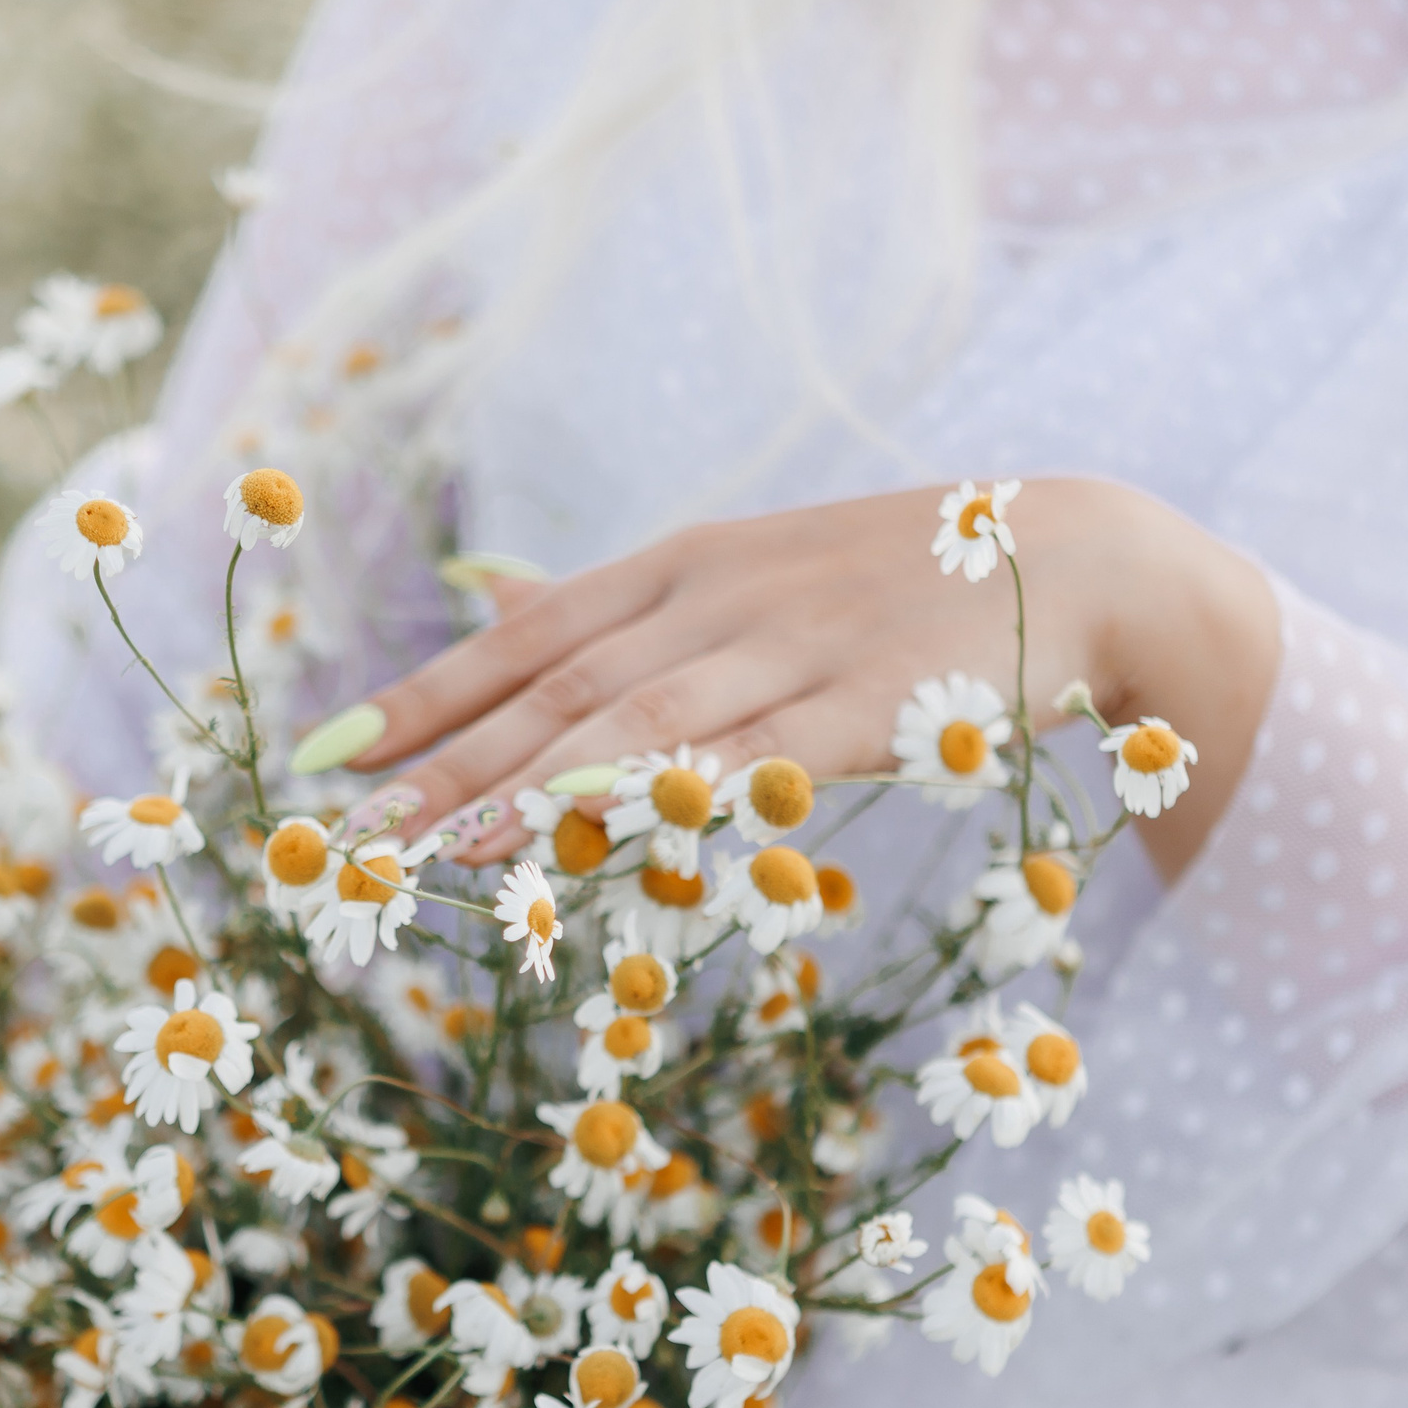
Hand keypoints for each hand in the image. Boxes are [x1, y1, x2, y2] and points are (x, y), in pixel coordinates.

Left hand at [306, 478, 1278, 879]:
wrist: (1077, 558)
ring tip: (433, 850)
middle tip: (346, 828)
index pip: (524, 636)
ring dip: (524, 789)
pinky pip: (746, 759)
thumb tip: (500, 601)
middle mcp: (717, 598)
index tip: (329, 753)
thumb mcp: (753, 574)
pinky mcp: (865, 706)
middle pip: (554, 686)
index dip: (424, 694)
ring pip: (632, 725)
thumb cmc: (900, 583)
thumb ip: (636, 612)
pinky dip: (663, 795)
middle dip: (443, 760)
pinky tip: (595, 835)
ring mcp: (790, 647)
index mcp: (684, 566)